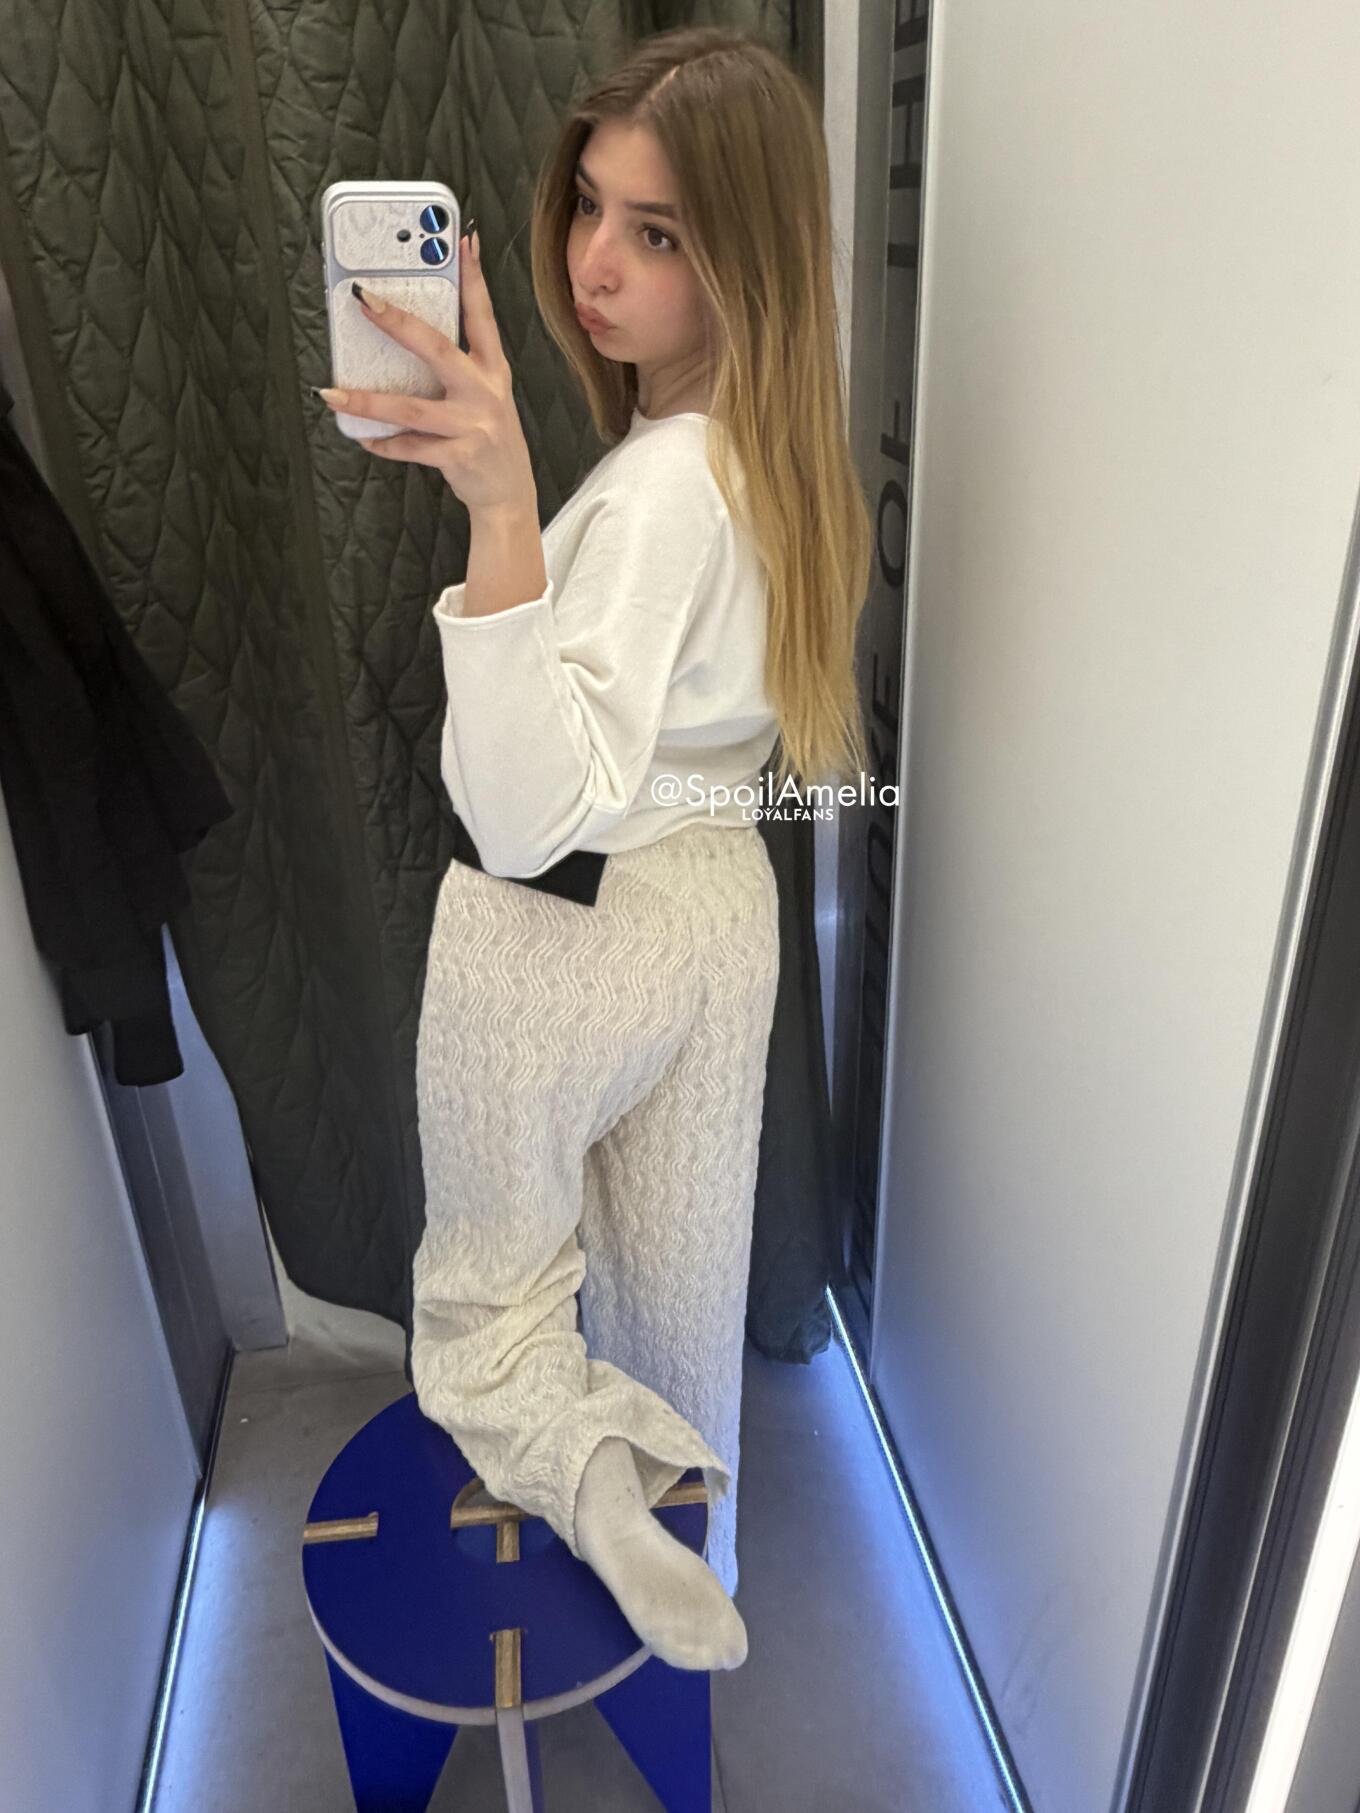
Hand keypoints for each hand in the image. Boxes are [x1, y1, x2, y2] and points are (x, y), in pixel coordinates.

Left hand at [315, 233, 535, 514]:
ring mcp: (473, 425)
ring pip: (411, 409)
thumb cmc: (488, 438)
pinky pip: (411, 448)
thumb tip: (406, 334)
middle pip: (436, 348)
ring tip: (332, 394)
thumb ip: (457, 366)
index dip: (472, 277)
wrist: (508, 494)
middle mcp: (485, 392)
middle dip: (398, 323)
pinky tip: (365, 437)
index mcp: (492, 369)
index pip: (481, 314)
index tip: (461, 240)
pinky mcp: (459, 457)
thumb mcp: (485, 394)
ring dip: (367, 401)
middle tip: (364, 301)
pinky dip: (384, 444)